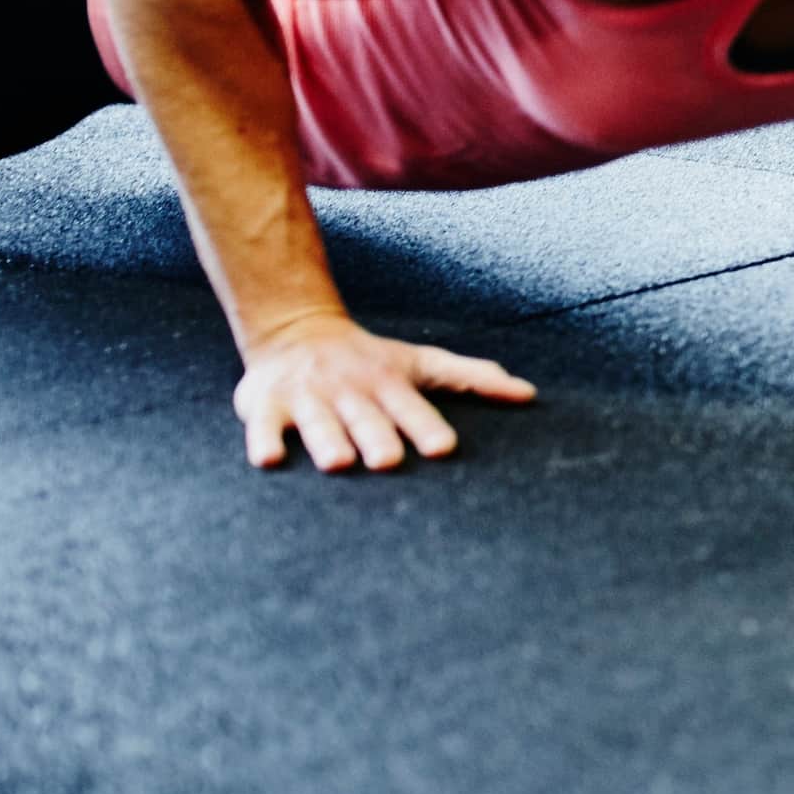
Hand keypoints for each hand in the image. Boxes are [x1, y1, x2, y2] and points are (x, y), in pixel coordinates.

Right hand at [233, 313, 535, 472]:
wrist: (296, 331)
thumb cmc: (371, 361)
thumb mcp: (421, 364)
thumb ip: (472, 379)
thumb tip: (531, 394)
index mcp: (388, 383)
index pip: (411, 407)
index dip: (425, 426)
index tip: (443, 448)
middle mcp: (349, 390)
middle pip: (365, 418)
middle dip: (376, 437)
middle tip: (388, 459)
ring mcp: (307, 397)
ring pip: (318, 423)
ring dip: (326, 440)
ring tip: (338, 462)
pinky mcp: (265, 405)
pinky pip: (262, 425)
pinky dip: (263, 440)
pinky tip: (269, 458)